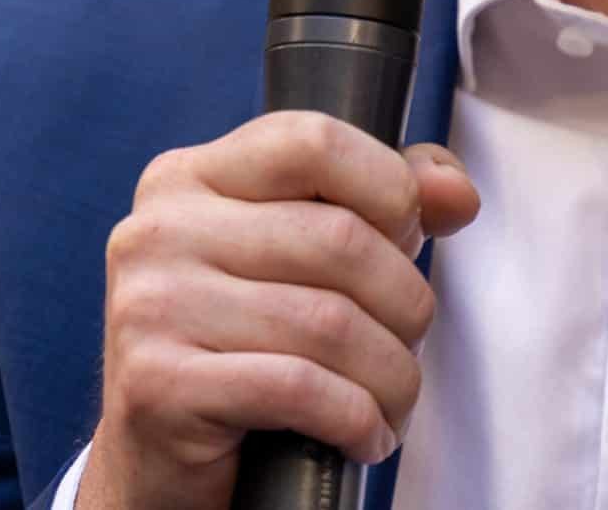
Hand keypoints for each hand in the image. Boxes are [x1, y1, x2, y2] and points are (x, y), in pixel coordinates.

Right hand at [76, 111, 479, 509]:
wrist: (156, 468)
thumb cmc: (242, 346)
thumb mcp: (304, 256)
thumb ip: (381, 202)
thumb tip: (456, 192)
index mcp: (190, 176)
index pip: (312, 140)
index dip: (387, 185)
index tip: (408, 235)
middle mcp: (160, 228)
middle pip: (338, 237)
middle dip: (404, 299)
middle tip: (410, 338)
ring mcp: (151, 304)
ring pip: (329, 321)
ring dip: (390, 372)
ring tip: (396, 397)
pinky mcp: (157, 385)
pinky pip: (299, 388)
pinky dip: (357, 417)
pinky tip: (365, 434)